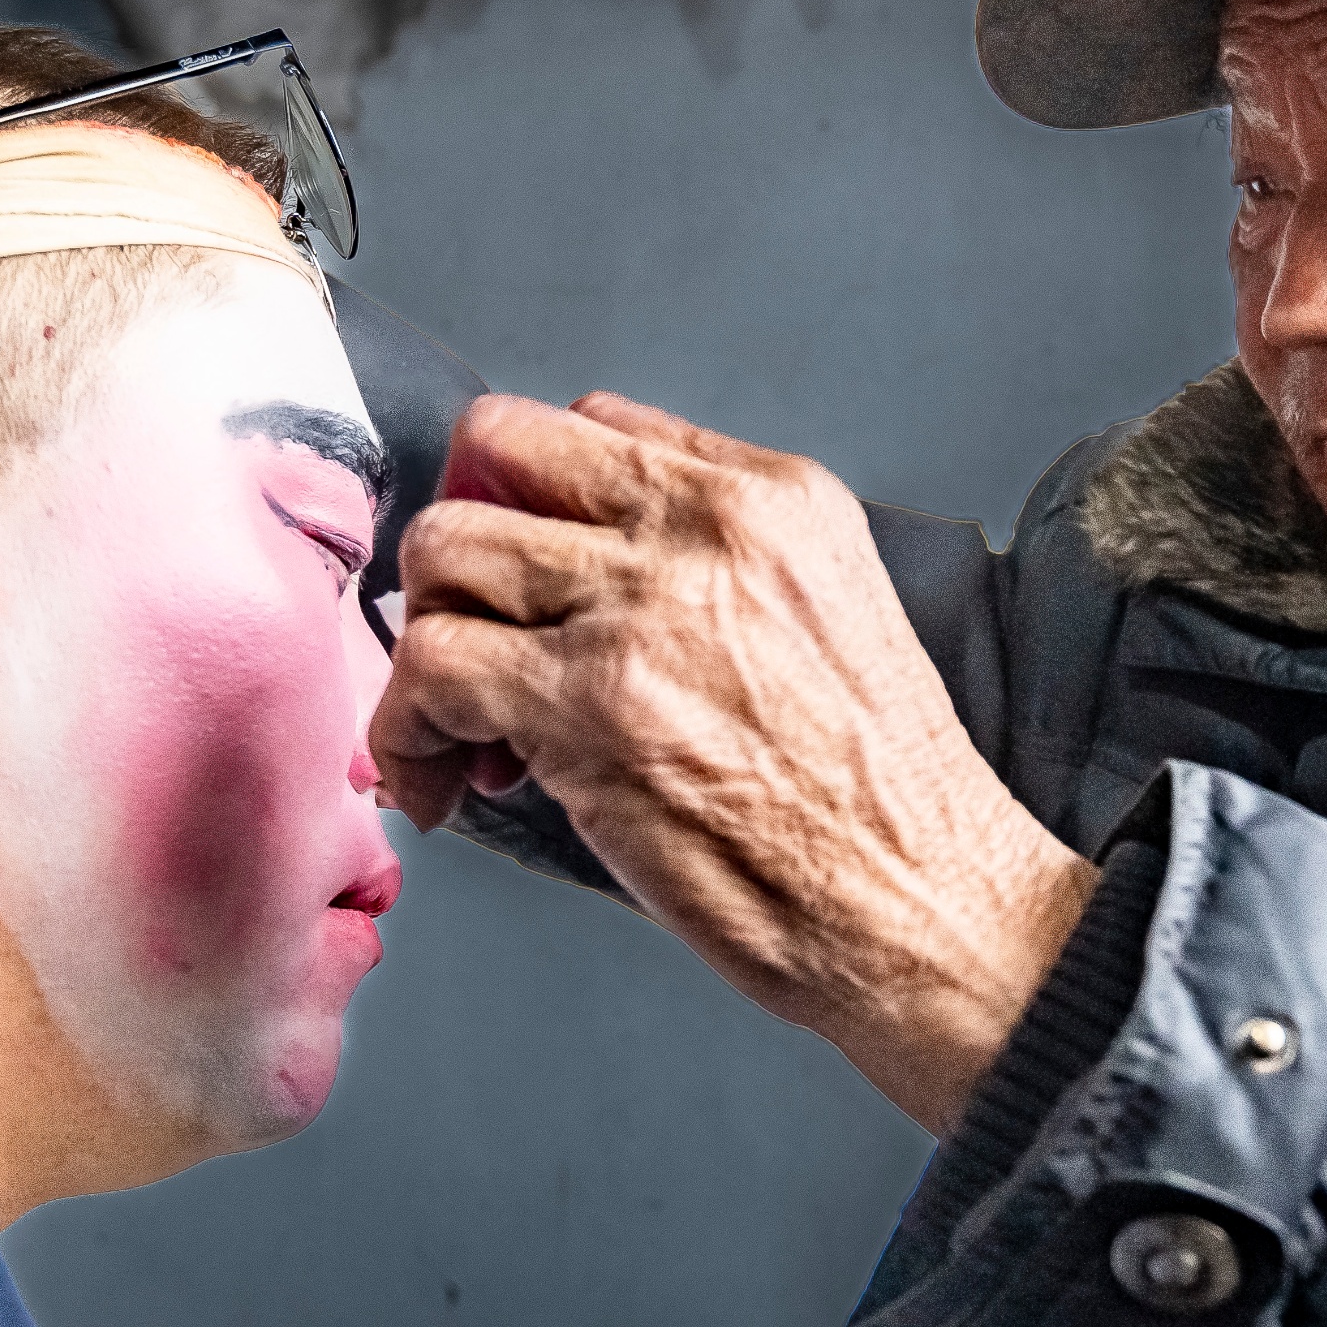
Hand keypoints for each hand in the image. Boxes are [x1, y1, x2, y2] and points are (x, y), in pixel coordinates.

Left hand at [376, 394, 1099, 1133]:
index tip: (523, 576)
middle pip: (496, 453)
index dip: (529, 500)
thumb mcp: (837, 611)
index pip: (589, 423)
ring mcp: (636, 608)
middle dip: (466, 553)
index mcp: (770, 498)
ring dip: (430, 641)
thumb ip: (725, 558)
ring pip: (446, 551)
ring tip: (467, 729)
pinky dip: (407, 730)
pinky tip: (441, 783)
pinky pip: (429, 668)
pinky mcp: (582, 704)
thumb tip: (595, 561)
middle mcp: (701, 528)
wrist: (918, 902)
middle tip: (476, 638)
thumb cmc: (882, 798)